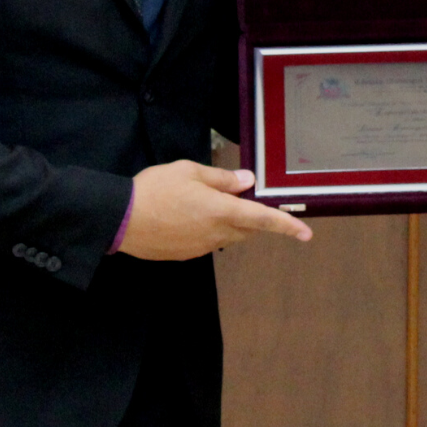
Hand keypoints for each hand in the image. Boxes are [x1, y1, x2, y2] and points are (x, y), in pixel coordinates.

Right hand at [118, 160, 311, 259]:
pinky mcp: (186, 254)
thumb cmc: (155, 189)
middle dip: (252, 216)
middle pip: (247, 229)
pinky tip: (189, 216)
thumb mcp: (189, 171)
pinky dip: (211, 229)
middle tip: (237, 195)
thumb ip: (221, 178)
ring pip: (229, 236)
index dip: (287, 226)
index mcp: (221, 211)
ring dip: (230, 223)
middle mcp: (216, 234)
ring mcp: (201, 247)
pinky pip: (209, 242)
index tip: (306, 233)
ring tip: (207, 202)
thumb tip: (247, 181)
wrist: (119, 220)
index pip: (263, 219)